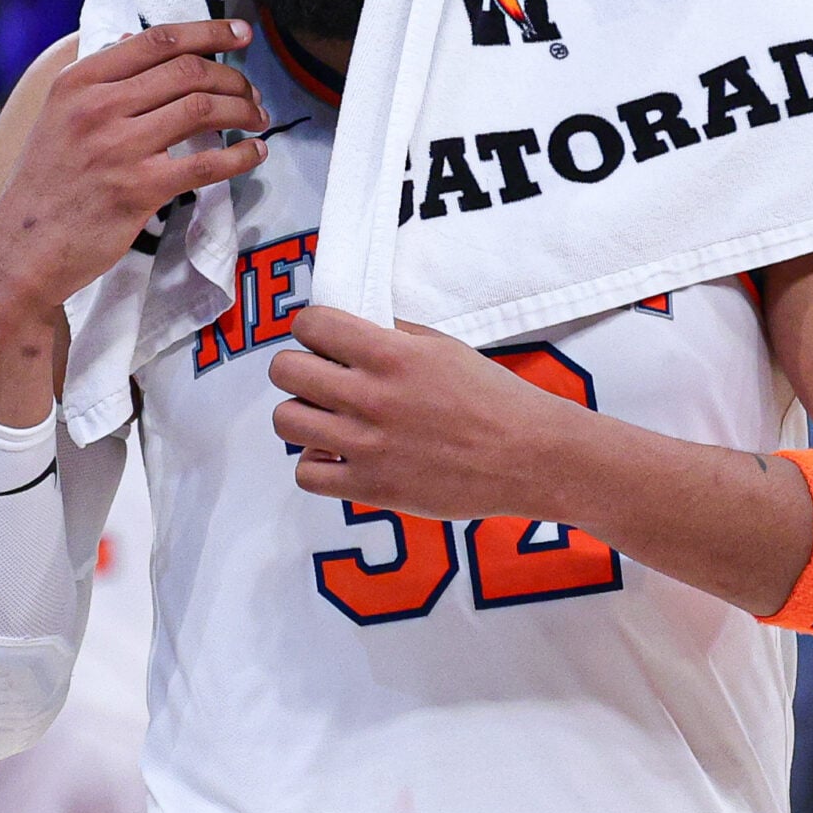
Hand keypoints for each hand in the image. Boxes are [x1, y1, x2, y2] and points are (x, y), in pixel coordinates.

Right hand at [0, 21, 270, 322]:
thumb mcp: (57, 116)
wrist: (22, 249)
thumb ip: (96, 79)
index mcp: (79, 82)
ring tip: (257, 119)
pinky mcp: (138, 190)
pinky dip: (241, 155)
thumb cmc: (47, 182)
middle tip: (251, 93)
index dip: (209, 32)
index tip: (241, 33)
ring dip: (242, 110)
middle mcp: (97, 108)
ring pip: (202, 109)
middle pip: (188, 71)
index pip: (157, 40)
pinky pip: (206, 164)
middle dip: (232, 78)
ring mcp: (118, 149)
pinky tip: (255, 153)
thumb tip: (131, 40)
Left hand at [270, 306, 577, 519]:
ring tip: (326, 418)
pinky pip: (306, 475)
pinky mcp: (371, 487)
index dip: (311, 329)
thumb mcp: (443, 346)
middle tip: (320, 379)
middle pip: (285, 371)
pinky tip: (339, 456)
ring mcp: (367, 445)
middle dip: (298, 369)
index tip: (324, 341)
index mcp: (391, 354)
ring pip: (286, 421)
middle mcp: (371, 397)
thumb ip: (392, 336)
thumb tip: (351, 328)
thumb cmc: (492, 397)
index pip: (311, 325)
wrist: (527, 456)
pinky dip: (315, 465)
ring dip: (301, 415)